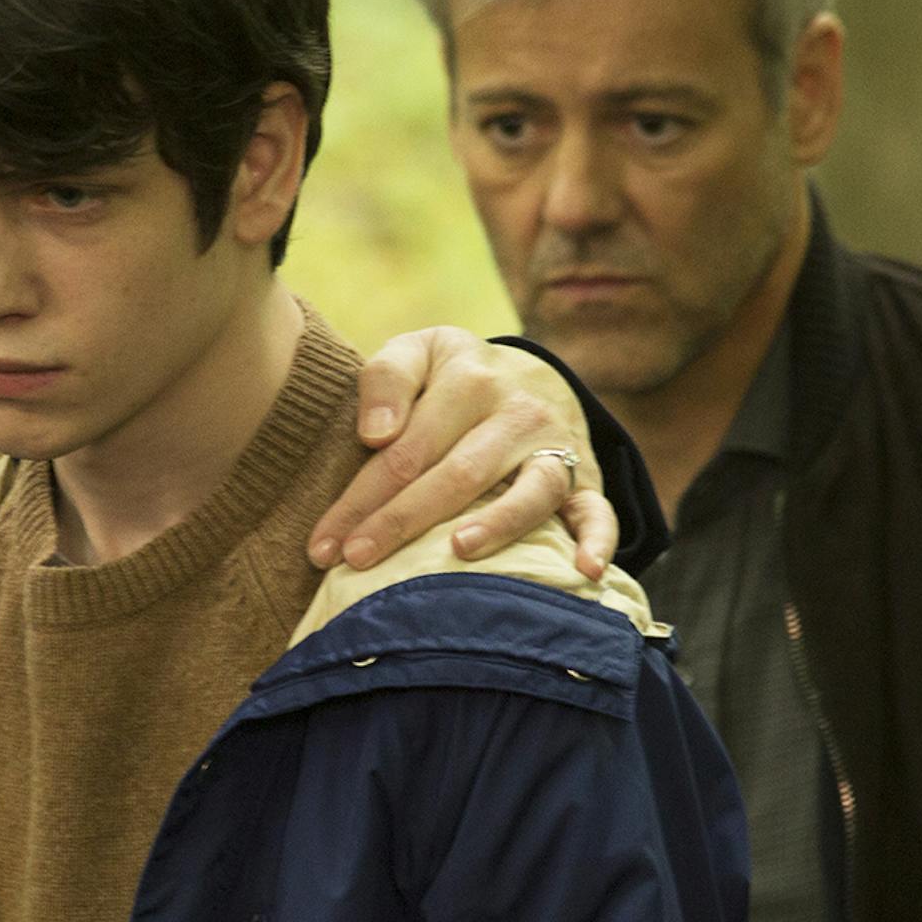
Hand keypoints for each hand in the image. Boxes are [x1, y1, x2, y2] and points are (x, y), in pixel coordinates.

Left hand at [307, 328, 618, 580]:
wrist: (532, 374)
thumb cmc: (451, 377)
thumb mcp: (417, 352)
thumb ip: (386, 379)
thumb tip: (375, 434)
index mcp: (468, 380)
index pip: (404, 450)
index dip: (359, 499)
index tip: (322, 546)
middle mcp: (517, 413)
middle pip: (456, 475)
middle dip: (401, 522)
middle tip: (356, 562)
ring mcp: (556, 446)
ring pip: (530, 491)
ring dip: (498, 525)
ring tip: (458, 551)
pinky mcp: (589, 477)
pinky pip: (598, 510)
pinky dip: (598, 539)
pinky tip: (584, 569)